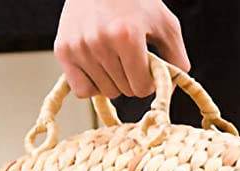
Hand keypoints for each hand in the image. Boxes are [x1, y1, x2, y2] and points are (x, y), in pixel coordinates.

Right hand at [54, 0, 189, 98]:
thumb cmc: (135, 0)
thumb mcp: (164, 23)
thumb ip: (176, 57)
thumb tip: (172, 88)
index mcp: (127, 36)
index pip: (141, 88)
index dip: (148, 82)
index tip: (147, 70)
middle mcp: (100, 42)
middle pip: (123, 91)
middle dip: (131, 80)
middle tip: (130, 59)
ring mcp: (79, 47)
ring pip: (104, 92)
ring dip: (113, 81)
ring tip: (114, 57)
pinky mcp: (63, 50)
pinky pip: (82, 90)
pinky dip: (91, 84)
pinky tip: (97, 67)